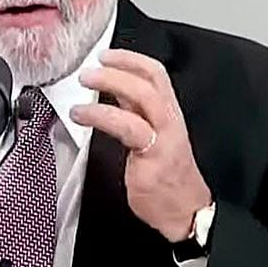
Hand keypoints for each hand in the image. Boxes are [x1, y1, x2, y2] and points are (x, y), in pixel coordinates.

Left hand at [71, 49, 211, 242]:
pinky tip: (83, 115)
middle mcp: (169, 121)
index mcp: (169, 113)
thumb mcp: (151, 137)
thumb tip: (108, 93)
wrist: (184, 212)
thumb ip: (133, 114)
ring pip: (142, 97)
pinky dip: (102, 115)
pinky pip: (128, 127)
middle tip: (90, 68)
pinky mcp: (152, 156)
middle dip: (119, 66)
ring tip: (84, 84)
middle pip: (150, 80)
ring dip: (109, 84)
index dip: (131, 59)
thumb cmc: (166, 176)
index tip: (107, 54)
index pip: (156, 74)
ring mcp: (163, 137)